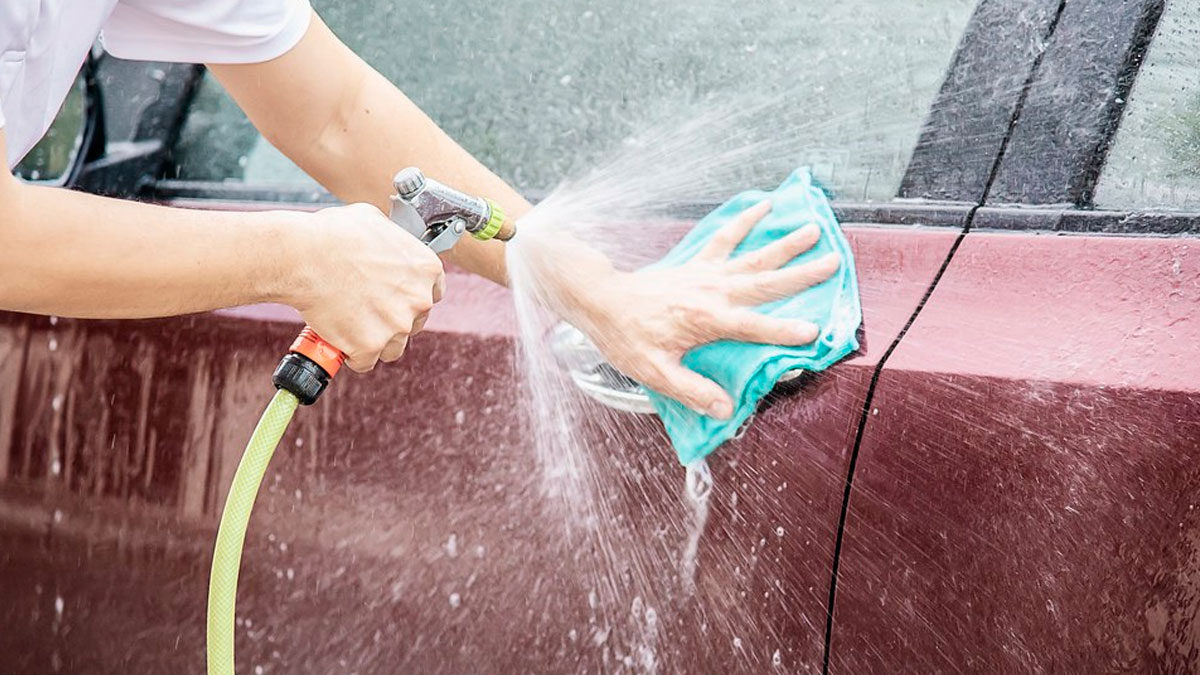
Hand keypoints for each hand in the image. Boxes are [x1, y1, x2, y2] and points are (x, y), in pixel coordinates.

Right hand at [285, 203, 444, 371]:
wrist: (304, 256)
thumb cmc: (333, 234)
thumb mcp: (374, 221)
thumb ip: (393, 240)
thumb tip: (389, 245)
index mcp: (427, 268)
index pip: (432, 293)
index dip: (409, 297)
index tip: (394, 298)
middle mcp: (419, 300)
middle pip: (414, 322)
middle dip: (392, 319)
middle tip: (365, 309)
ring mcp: (397, 326)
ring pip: (393, 346)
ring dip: (375, 340)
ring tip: (351, 325)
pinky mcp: (371, 346)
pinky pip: (365, 361)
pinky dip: (351, 355)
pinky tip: (339, 339)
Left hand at [564, 201, 839, 417]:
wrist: (601, 301)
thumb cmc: (627, 338)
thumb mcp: (656, 373)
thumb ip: (692, 391)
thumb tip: (725, 409)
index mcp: (706, 320)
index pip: (753, 327)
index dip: (783, 330)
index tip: (813, 332)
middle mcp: (712, 292)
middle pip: (765, 283)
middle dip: (801, 274)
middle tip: (834, 262)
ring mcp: (706, 274)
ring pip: (753, 257)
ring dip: (784, 244)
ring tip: (814, 229)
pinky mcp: (697, 263)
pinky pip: (725, 237)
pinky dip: (745, 220)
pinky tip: (764, 205)